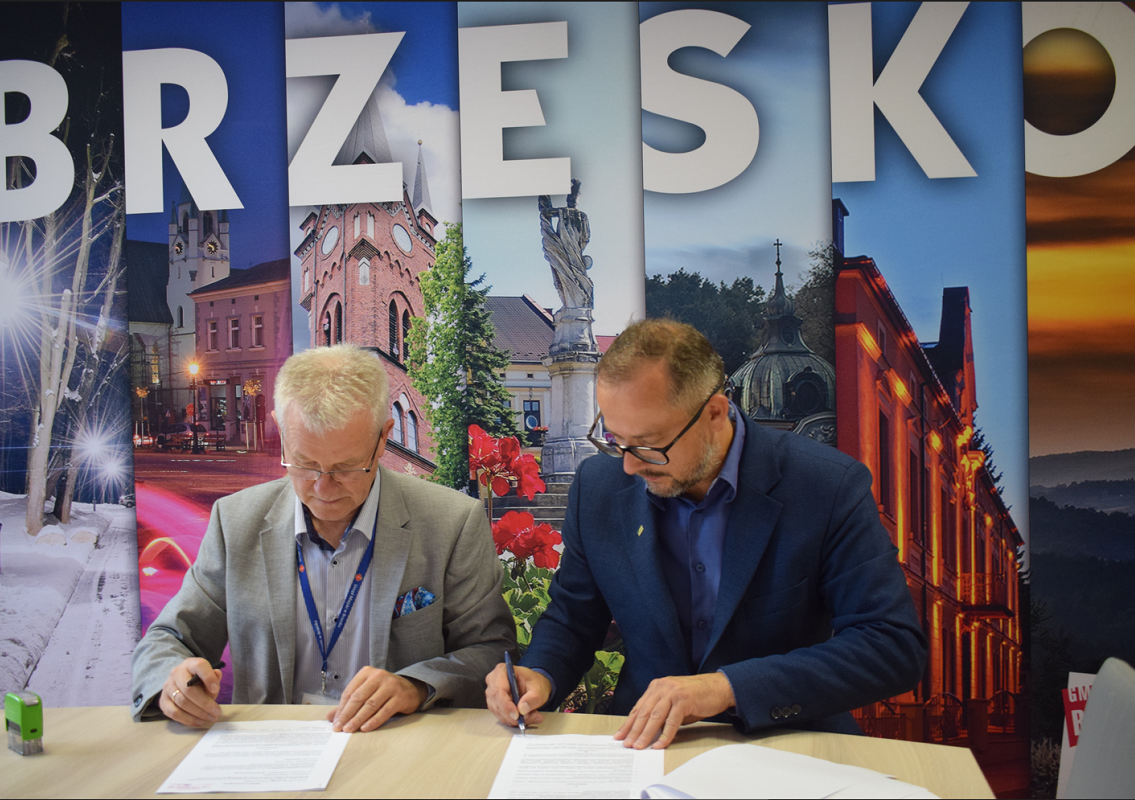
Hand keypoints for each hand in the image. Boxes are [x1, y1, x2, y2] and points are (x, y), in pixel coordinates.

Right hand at [159, 658, 222, 727]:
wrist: (181, 683)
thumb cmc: (198, 680)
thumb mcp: (208, 677)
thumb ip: (214, 678)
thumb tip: (217, 674)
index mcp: (190, 664)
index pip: (199, 666)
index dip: (208, 677)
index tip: (216, 690)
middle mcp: (176, 673)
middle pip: (189, 689)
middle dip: (204, 703)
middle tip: (216, 712)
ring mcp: (167, 687)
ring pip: (181, 702)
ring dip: (198, 713)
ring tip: (210, 718)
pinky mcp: (162, 701)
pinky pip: (173, 713)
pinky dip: (188, 719)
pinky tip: (199, 721)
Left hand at [327, 667, 426, 732]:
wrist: (410, 689)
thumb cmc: (384, 691)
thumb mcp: (366, 692)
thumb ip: (349, 703)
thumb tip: (330, 717)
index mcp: (367, 672)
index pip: (350, 691)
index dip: (341, 708)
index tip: (335, 722)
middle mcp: (379, 676)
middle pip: (359, 697)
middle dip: (347, 714)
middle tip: (339, 728)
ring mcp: (391, 685)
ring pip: (370, 705)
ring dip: (358, 719)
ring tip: (349, 729)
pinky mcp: (400, 697)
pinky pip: (384, 711)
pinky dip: (374, 721)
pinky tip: (365, 728)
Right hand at [485, 662, 548, 727]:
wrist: (533, 685)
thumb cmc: (534, 683)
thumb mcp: (538, 689)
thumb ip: (532, 699)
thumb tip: (522, 709)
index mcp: (502, 671)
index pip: (498, 690)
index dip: (506, 705)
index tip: (517, 715)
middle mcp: (493, 681)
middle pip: (496, 703)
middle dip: (511, 715)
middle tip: (527, 719)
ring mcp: (491, 693)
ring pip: (498, 711)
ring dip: (513, 719)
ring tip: (531, 717)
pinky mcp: (494, 703)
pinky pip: (500, 716)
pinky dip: (512, 720)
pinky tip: (523, 719)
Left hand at [614, 673, 735, 749]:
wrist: (718, 687)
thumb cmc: (696, 696)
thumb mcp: (674, 702)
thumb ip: (661, 712)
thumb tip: (647, 732)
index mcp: (656, 686)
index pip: (639, 707)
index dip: (629, 723)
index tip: (620, 735)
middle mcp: (662, 687)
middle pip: (644, 712)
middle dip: (634, 730)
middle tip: (627, 744)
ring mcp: (673, 692)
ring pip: (655, 717)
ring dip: (646, 734)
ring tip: (639, 746)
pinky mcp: (684, 700)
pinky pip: (672, 721)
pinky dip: (665, 735)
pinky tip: (659, 744)